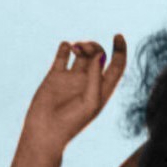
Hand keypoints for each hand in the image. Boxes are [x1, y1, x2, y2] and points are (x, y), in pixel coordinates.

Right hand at [23, 34, 127, 149]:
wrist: (46, 131)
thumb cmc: (72, 122)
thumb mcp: (89, 102)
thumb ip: (95, 78)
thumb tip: (100, 54)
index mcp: (103, 90)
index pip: (117, 66)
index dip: (121, 50)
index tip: (118, 35)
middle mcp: (89, 82)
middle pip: (99, 55)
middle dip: (94, 46)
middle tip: (84, 49)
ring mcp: (72, 78)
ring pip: (81, 53)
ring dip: (81, 44)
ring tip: (75, 47)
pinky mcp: (55, 76)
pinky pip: (62, 56)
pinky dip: (64, 47)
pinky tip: (65, 47)